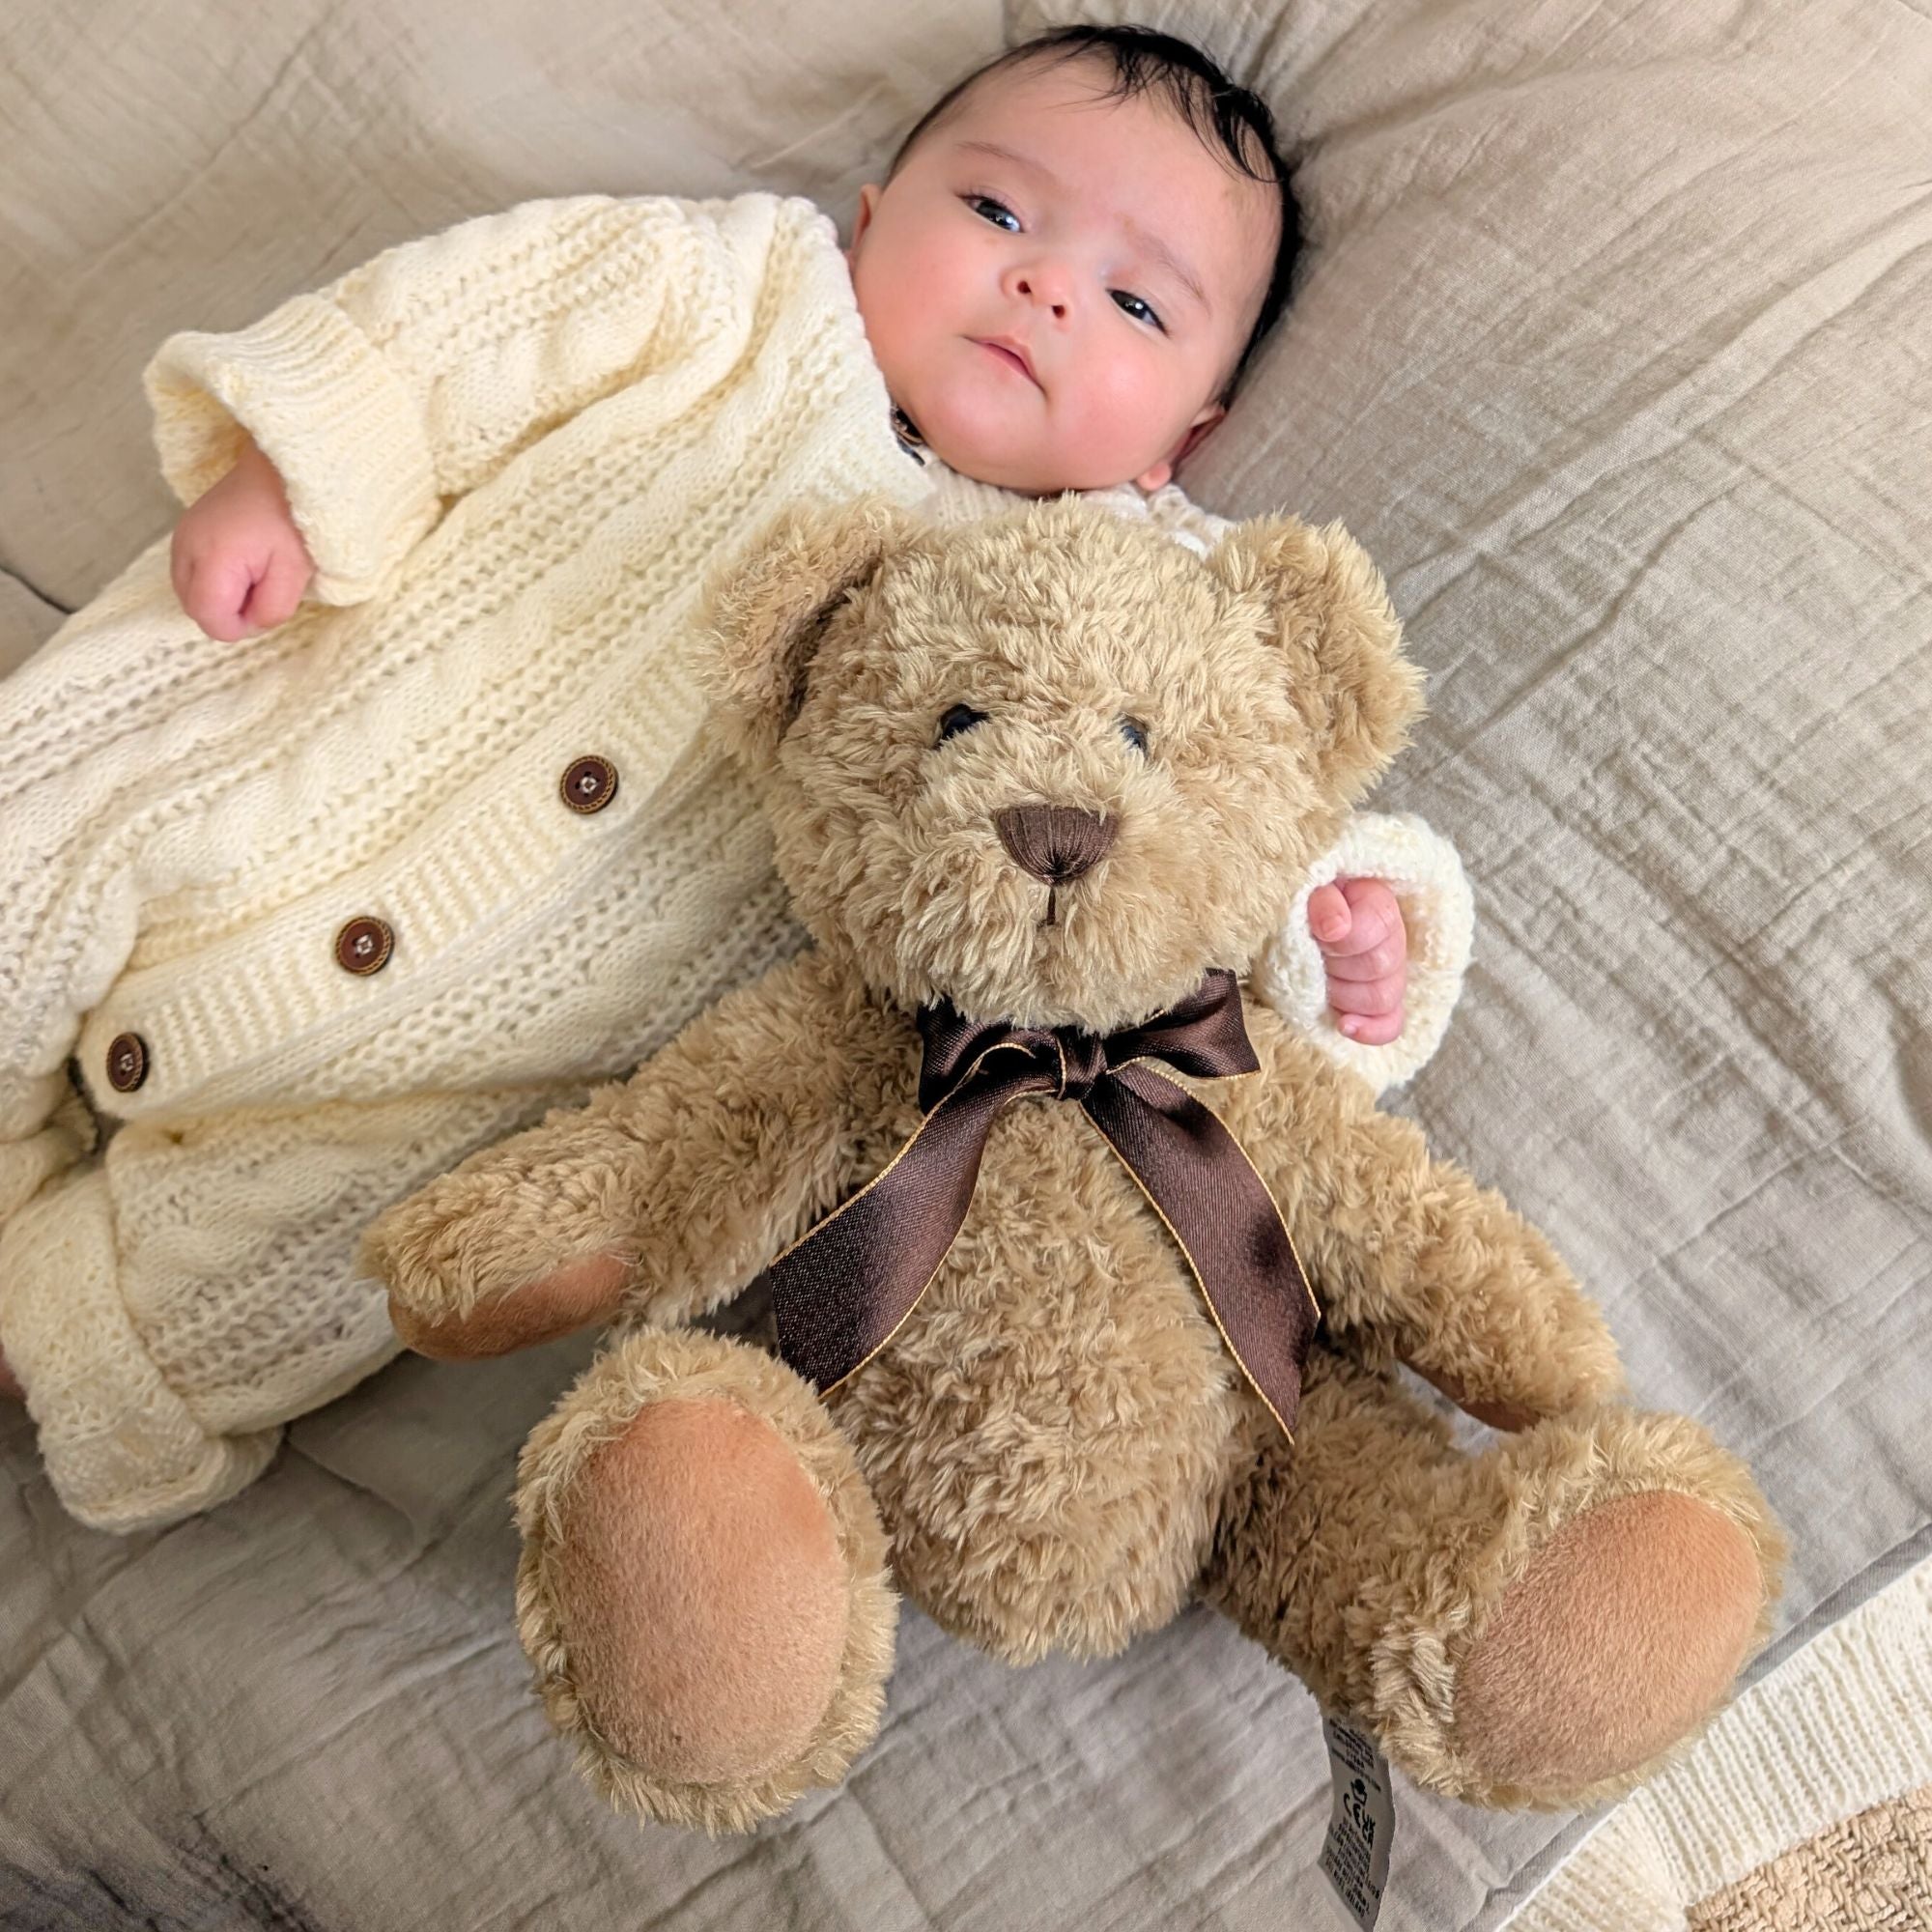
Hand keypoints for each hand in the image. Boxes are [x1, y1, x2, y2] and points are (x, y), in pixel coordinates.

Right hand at [169, 438, 314, 640]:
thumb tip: (249, 625)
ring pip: (190, 594)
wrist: (279, 470)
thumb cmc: (292, 520)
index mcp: (213, 558)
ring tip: (253, 574)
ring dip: (221, 597)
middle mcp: (185, 548)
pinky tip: (240, 565)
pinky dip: (213, 581)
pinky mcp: (183, 532)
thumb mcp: (294, 572)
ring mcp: (180, 538)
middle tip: (263, 587)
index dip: (240, 625)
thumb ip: (272, 609)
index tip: (266, 602)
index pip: (210, 619)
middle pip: (195, 609)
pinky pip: (191, 575)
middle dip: (229, 612)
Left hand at [1309, 876, 1406, 1045]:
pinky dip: (1369, 1029)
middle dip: (1337, 964)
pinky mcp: (1377, 1003)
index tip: (1318, 933)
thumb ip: (1322, 899)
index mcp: (1378, 901)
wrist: (1291, 919)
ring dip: (1342, 993)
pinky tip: (1344, 1025)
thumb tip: (1335, 928)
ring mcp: (1388, 974)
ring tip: (1318, 978)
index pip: (1380, 924)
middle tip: (1312, 953)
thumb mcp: (1306, 886)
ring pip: (1382, 997)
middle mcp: (1392, 937)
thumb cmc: (1300, 898)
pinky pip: (1390, 1024)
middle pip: (1381, 965)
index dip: (1345, 938)